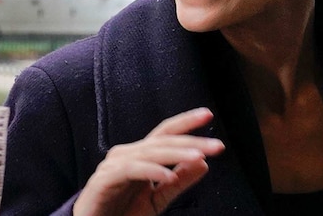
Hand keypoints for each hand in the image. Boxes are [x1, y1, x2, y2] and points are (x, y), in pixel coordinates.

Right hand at [73, 107, 224, 215]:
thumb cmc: (122, 212)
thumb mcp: (158, 199)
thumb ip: (179, 181)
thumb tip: (204, 163)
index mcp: (140, 155)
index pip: (165, 133)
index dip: (186, 122)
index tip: (208, 116)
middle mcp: (127, 154)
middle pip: (163, 141)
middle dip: (192, 142)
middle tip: (217, 146)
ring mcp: (115, 164)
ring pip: (151, 152)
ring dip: (177, 154)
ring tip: (199, 157)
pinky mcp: (105, 179)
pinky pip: (132, 170)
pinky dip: (151, 171)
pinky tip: (168, 176)